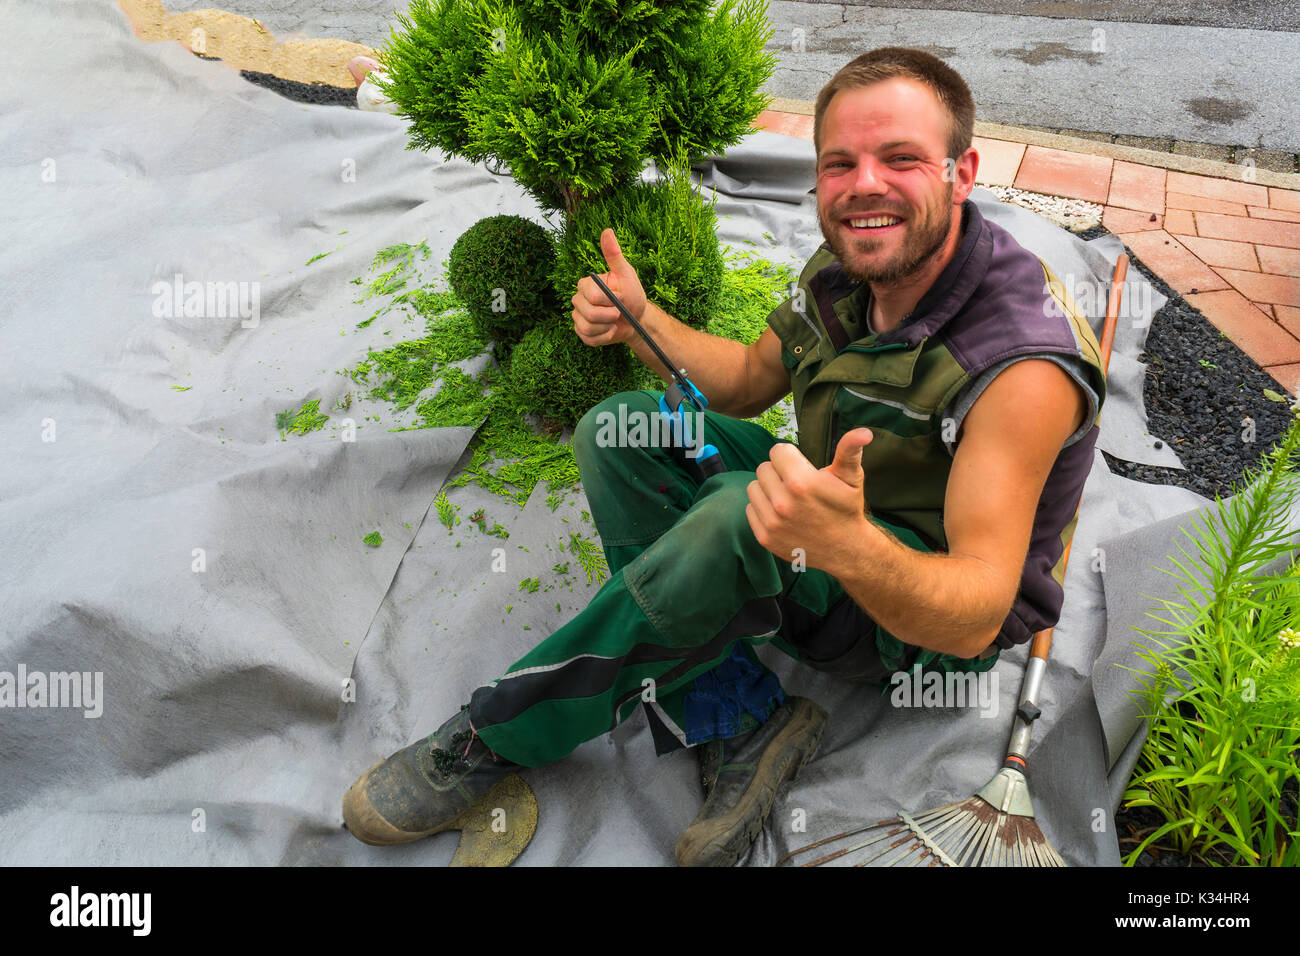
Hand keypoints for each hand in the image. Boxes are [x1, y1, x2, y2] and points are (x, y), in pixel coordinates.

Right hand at [572, 228, 645, 346]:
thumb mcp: (626, 274)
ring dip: (607, 327)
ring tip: (615, 321)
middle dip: (610, 315)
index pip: (591, 295)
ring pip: (587, 327)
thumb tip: (607, 231)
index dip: (609, 300)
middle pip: (588, 313)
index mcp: (586, 285)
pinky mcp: (582, 332)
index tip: (620, 298)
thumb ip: (614, 255)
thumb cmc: (632, 294)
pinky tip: (611, 331)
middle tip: (619, 312)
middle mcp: (578, 300)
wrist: (636, 319)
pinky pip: (588, 339)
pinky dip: (604, 337)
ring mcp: (578, 317)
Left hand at [746, 428, 874, 572]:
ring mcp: (772, 522)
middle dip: (779, 472)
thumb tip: (864, 432)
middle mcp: (783, 503)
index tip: (802, 467)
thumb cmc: (846, 508)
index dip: (791, 456)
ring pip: (754, 487)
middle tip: (797, 485)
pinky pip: (750, 508)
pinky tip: (781, 514)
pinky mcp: (764, 537)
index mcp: (802, 483)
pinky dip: (762, 508)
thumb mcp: (851, 478)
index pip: (777, 451)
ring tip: (788, 498)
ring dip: (768, 489)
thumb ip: (850, 451)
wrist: (845, 549)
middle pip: (764, 468)